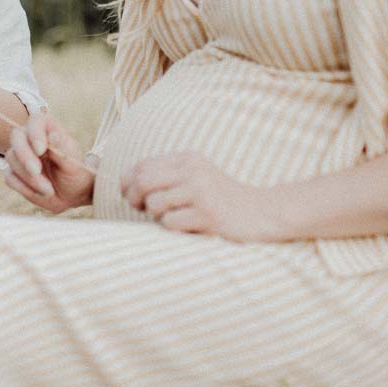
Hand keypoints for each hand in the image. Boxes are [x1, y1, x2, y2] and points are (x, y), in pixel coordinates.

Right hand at [5, 112, 95, 213]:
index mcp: (48, 129)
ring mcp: (20, 155)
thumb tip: (53, 136)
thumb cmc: (75, 174)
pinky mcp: (13, 172)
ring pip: (12, 159)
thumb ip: (62, 151)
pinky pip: (9, 177)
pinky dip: (24, 188)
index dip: (35, 133)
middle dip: (24, 155)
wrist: (71, 195)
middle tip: (36, 171)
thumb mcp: (74, 165)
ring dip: (30, 177)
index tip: (41, 150)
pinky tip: (41, 192)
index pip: (36, 121)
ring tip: (49, 190)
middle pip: (16, 137)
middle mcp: (31, 139)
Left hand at [119, 152, 283, 240]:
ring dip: (157, 216)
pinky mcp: (208, 214)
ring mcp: (201, 192)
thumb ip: (165, 176)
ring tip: (174, 217)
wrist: (263, 213)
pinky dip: (173, 228)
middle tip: (141, 209)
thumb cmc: (222, 199)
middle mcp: (193, 170)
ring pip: (155, 204)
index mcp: (188, 159)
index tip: (130, 196)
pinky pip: (170, 223)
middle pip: (143, 181)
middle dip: (133, 198)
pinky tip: (188, 226)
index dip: (128, 182)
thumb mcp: (196, 177)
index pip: (142, 165)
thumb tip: (125, 185)